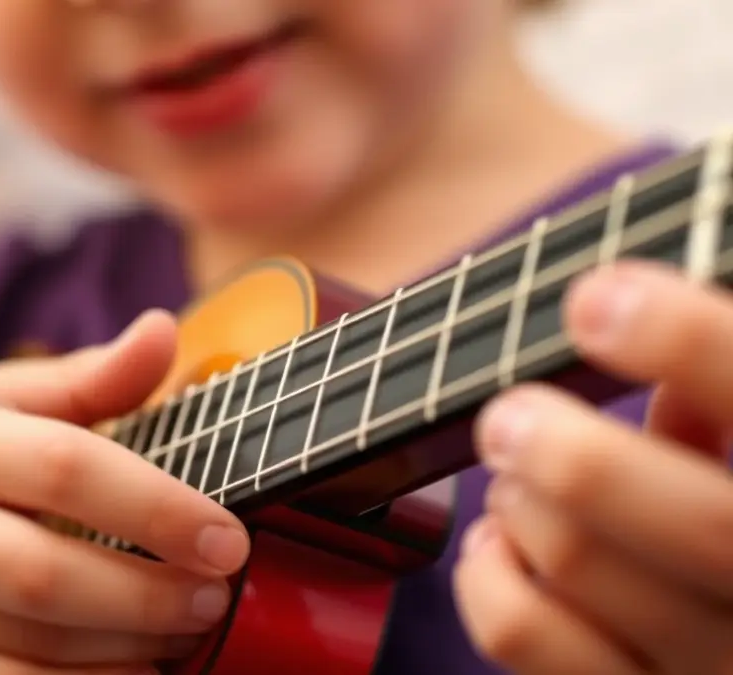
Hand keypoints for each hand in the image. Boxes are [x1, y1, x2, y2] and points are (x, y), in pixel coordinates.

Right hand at [0, 310, 250, 674]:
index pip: (63, 469)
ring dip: (122, 652)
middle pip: (44, 574)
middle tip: (214, 596)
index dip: (156, 506)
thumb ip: (75, 380)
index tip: (227, 535)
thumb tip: (163, 332)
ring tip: (185, 636)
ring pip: (25, 646)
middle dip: (146, 595)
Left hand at [454, 262, 732, 674]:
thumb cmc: (728, 506)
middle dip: (574, 449)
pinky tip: (502, 541)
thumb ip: (720, 391)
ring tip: (517, 469)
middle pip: (691, 519)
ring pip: (583, 565)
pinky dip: (486, 573)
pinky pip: (522, 634)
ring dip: (522, 497)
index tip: (598, 299)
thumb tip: (628, 308)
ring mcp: (719, 664)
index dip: (691, 343)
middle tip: (510, 415)